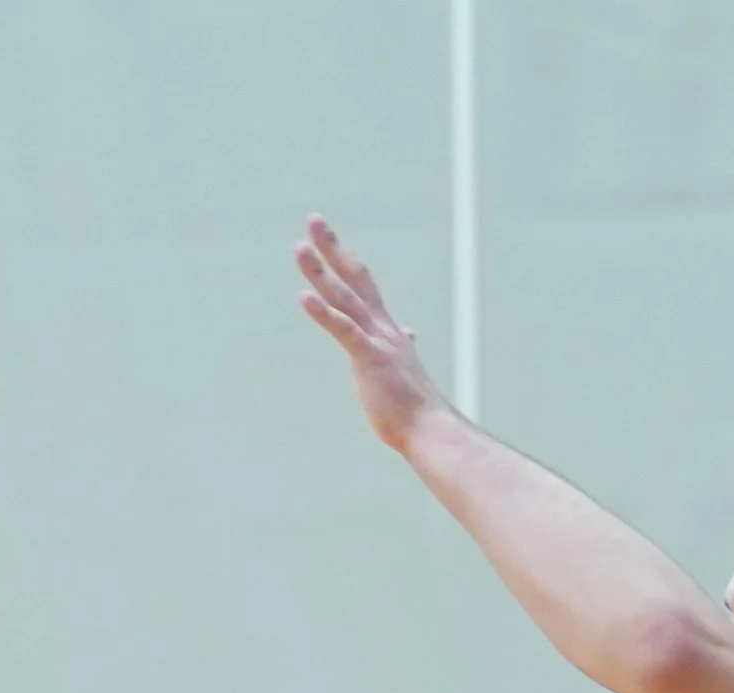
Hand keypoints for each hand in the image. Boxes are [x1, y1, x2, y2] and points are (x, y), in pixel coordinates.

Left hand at [296, 217, 450, 451]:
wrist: (433, 432)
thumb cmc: (417, 411)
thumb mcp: (405, 370)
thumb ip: (402, 348)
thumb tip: (410, 333)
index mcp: (388, 333)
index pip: (365, 288)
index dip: (346, 261)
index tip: (330, 240)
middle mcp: (383, 330)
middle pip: (355, 279)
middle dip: (333, 248)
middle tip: (314, 219)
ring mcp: (377, 342)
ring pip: (345, 299)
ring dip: (321, 272)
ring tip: (300, 247)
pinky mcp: (370, 359)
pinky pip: (344, 331)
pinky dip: (323, 313)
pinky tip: (303, 297)